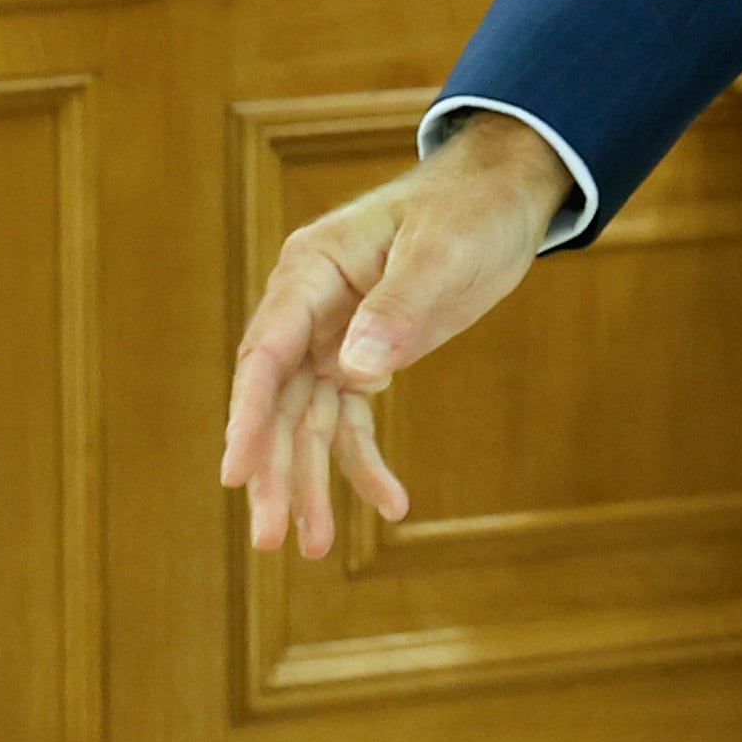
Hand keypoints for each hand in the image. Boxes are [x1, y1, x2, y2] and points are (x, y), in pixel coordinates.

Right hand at [220, 113, 568, 558]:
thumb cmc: (471, 209)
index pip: (265, 354)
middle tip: (272, 538)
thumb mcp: (444, 253)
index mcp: (311, 272)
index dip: (247, 418)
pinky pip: (351, 418)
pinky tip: (390, 503)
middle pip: (278, 401)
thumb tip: (357, 370)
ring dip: (310, 481)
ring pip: (309, 420)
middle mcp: (309, 309)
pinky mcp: (366, 355)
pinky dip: (364, 461)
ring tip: (313, 548)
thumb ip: (400, 307)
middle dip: (275, 470)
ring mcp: (334, 335)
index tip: (235, 475)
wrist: (505, 193)